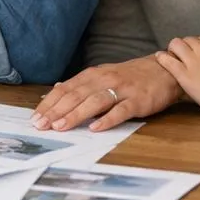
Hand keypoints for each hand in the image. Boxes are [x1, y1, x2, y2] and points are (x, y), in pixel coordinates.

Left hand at [31, 56, 182, 132]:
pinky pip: (120, 110)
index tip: (35, 117)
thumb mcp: (103, 76)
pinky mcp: (138, 100)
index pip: (66, 89)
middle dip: (56, 110)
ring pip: (94, 101)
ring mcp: (122, 89)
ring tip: (61, 127)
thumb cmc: (130, 77)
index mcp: (93, 75)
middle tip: (41, 125)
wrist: (164, 71)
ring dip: (76, 114)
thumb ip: (81, 85)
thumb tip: (56, 90)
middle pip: (76, 95)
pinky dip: (107, 119)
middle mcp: (104, 80)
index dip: (49, 103)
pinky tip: (95, 128)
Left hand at [155, 36, 199, 117]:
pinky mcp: (184, 74)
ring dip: (172, 48)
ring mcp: (193, 60)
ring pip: (175, 44)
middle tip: (181, 54)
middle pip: (188, 40)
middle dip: (185, 47)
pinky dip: (162, 57)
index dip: (196, 46)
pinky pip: (167, 60)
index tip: (194, 52)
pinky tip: (160, 57)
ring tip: (170, 54)